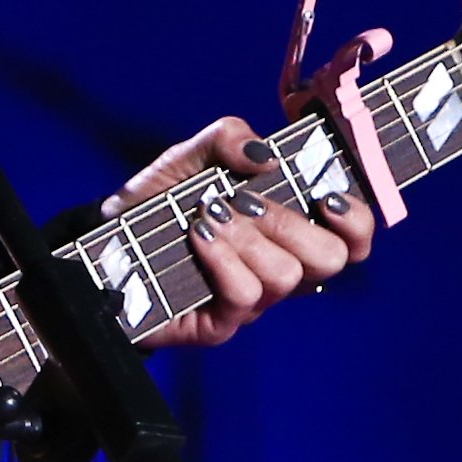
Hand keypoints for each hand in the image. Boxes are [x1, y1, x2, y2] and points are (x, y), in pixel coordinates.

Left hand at [95, 115, 376, 349]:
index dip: (356, 220)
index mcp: (290, 229)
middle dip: (291, 222)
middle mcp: (281, 268)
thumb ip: (228, 139)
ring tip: (208, 217)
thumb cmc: (160, 201)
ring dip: (248, 237)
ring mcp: (253, 300)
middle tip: (246, 202)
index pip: (353, 238)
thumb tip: (265, 157)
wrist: (105, 238)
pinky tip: (198, 238)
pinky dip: (223, 259)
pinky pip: (246, 295)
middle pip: (331, 260)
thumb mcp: (191, 155)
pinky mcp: (221, 323)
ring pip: (286, 277)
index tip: (327, 195)